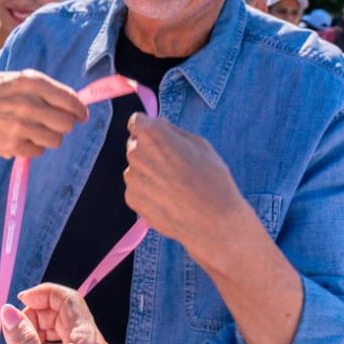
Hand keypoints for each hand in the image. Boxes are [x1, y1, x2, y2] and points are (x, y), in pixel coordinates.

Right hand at [0, 71, 87, 208]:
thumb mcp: (8, 78)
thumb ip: (37, 86)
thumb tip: (71, 100)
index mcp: (28, 82)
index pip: (68, 98)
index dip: (79, 108)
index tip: (81, 114)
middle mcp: (27, 103)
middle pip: (66, 123)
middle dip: (64, 124)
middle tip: (55, 122)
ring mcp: (20, 126)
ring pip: (56, 139)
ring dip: (50, 137)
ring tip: (35, 130)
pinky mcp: (13, 145)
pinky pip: (38, 151)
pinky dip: (34, 147)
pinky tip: (22, 138)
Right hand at [1, 283, 112, 343]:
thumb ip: (22, 342)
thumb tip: (9, 311)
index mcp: (89, 343)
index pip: (68, 299)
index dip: (43, 294)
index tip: (19, 300)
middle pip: (66, 312)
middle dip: (38, 313)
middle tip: (14, 327)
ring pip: (65, 329)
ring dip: (41, 330)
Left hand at [124, 114, 248, 252]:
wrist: (212, 221)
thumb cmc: (211, 180)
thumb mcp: (200, 144)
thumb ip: (173, 131)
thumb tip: (159, 124)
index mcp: (152, 134)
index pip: (137, 121)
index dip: (149, 128)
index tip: (158, 136)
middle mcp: (136, 152)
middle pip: (136, 144)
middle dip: (150, 150)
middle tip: (173, 165)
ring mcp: (131, 177)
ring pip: (136, 168)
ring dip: (148, 172)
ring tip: (174, 185)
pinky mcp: (131, 198)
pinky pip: (137, 188)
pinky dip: (148, 191)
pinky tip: (168, 199)